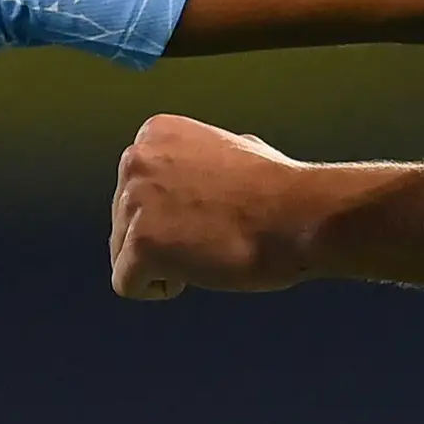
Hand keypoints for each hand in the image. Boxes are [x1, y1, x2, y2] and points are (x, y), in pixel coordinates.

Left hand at [110, 114, 323, 298]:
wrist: (299, 216)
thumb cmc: (279, 191)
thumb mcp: (237, 149)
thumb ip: (202, 158)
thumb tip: (204, 166)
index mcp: (155, 134)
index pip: (136, 189)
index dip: (173, 213)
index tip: (211, 214)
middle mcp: (136, 160)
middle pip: (124, 222)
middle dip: (163, 238)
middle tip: (212, 236)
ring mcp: (134, 202)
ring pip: (123, 254)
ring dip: (164, 263)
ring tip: (207, 250)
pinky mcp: (140, 244)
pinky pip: (127, 283)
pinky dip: (159, 288)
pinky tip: (195, 272)